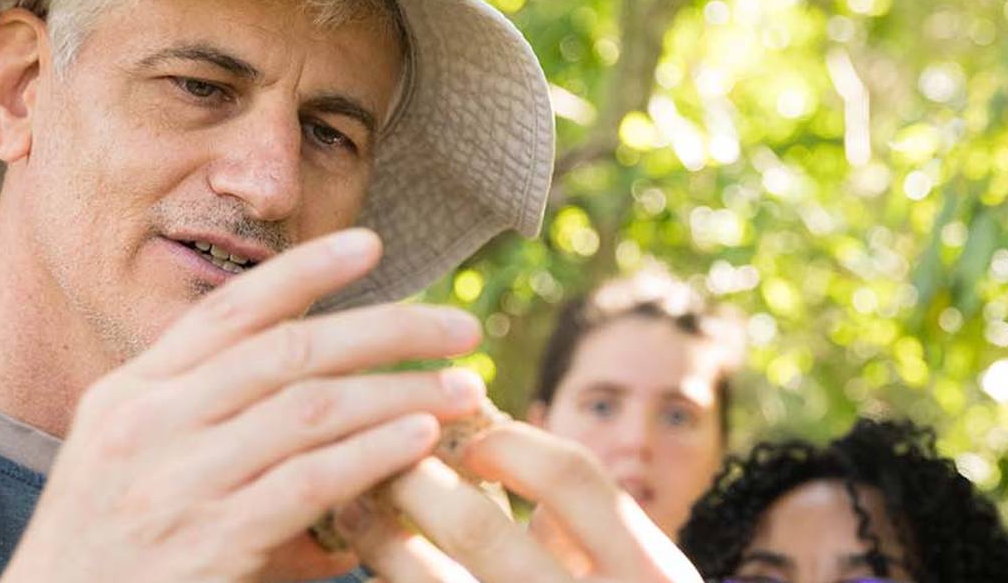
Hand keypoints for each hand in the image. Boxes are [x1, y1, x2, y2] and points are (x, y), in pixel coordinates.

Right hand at [1, 229, 488, 581]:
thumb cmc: (107, 561)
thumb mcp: (135, 469)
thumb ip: (208, 426)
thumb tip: (305, 413)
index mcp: (130, 395)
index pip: (228, 312)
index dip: (305, 272)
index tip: (372, 244)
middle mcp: (147, 424)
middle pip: (288, 350)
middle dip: (388, 330)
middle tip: (462, 328)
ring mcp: (174, 482)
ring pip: (309, 410)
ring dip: (400, 393)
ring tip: (464, 389)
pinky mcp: (207, 541)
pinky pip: (308, 481)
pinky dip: (372, 454)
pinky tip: (421, 441)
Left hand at [336, 419, 702, 581]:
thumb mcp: (638, 573)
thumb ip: (582, 520)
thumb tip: (492, 447)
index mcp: (650, 574)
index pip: (570, 476)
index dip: (507, 443)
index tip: (466, 437)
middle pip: (477, 528)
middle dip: (416, 481)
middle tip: (386, 458)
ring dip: (380, 540)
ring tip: (357, 510)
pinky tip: (376, 570)